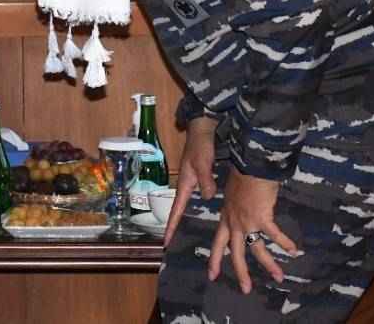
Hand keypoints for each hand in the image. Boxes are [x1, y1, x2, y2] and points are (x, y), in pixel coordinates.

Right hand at [163, 116, 218, 246]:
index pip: (175, 209)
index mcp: (184, 184)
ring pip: (188, 204)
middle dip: (174, 226)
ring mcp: (192, 181)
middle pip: (178, 209)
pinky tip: (203, 212)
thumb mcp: (203, 162)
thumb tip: (208, 198)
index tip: (165, 242)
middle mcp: (186, 185)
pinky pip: (197, 196)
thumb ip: (205, 180)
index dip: (170, 225)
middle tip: (171, 243)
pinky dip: (196, 206)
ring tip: (183, 234)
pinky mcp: (199, 177)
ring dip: (184, 218)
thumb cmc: (201, 145)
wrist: (203, 129)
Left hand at [207, 168, 299, 293]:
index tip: (212, 274)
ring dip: (269, 264)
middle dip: (241, 272)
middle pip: (235, 253)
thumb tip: (246, 207)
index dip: (215, 259)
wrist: (249, 165)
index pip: (218, 242)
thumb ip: (238, 203)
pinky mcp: (261, 219)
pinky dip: (286, 242)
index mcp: (226, 217)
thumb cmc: (242, 174)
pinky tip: (294, 250)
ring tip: (279, 277)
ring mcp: (247, 222)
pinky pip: (275, 235)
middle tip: (245, 289)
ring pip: (257, 250)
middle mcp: (234, 223)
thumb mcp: (233, 192)